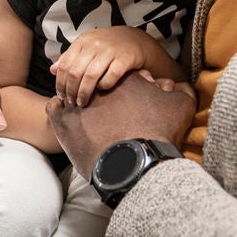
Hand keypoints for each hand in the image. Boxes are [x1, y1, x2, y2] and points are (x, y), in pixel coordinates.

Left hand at [47, 71, 194, 177]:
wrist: (135, 161)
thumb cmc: (157, 134)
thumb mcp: (181, 107)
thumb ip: (182, 91)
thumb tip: (180, 85)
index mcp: (124, 78)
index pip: (120, 75)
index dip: (125, 87)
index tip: (131, 101)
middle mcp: (97, 86)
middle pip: (95, 84)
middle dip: (101, 94)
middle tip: (109, 111)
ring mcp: (78, 102)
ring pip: (72, 91)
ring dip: (77, 98)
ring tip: (85, 112)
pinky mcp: (64, 121)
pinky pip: (54, 107)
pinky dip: (60, 110)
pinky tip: (70, 118)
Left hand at [51, 27, 155, 105]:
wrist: (134, 39)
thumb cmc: (106, 46)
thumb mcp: (86, 46)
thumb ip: (70, 57)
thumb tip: (52, 69)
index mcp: (82, 41)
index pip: (65, 64)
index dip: (60, 82)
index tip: (61, 95)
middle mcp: (94, 44)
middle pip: (76, 72)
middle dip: (71, 90)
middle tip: (71, 102)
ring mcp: (110, 51)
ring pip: (91, 75)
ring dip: (84, 92)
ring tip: (82, 102)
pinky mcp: (125, 58)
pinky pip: (111, 76)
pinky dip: (104, 86)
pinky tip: (101, 91)